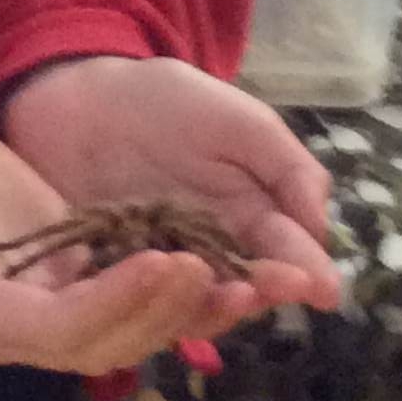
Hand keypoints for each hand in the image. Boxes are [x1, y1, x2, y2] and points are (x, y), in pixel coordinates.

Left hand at [0, 57, 341, 338]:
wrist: (79, 97)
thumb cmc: (165, 103)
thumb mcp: (238, 120)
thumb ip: (285, 166)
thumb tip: (322, 225)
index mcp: (250, 218)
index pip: (286, 253)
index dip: (306, 271)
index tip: (323, 288)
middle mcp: (210, 255)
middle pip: (245, 286)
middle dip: (266, 289)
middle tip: (281, 288)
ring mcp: (160, 270)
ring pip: (195, 303)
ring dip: (215, 302)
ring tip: (233, 292)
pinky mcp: (109, 276)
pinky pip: (134, 297)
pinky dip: (150, 300)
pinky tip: (161, 290)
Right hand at [0, 105, 261, 373]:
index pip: (49, 328)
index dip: (107, 303)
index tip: (157, 260)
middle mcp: (8, 327)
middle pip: (96, 344)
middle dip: (156, 312)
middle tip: (207, 266)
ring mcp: (41, 312)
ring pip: (121, 336)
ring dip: (177, 315)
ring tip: (234, 280)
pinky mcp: (68, 285)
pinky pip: (126, 306)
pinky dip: (171, 298)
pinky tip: (218, 272)